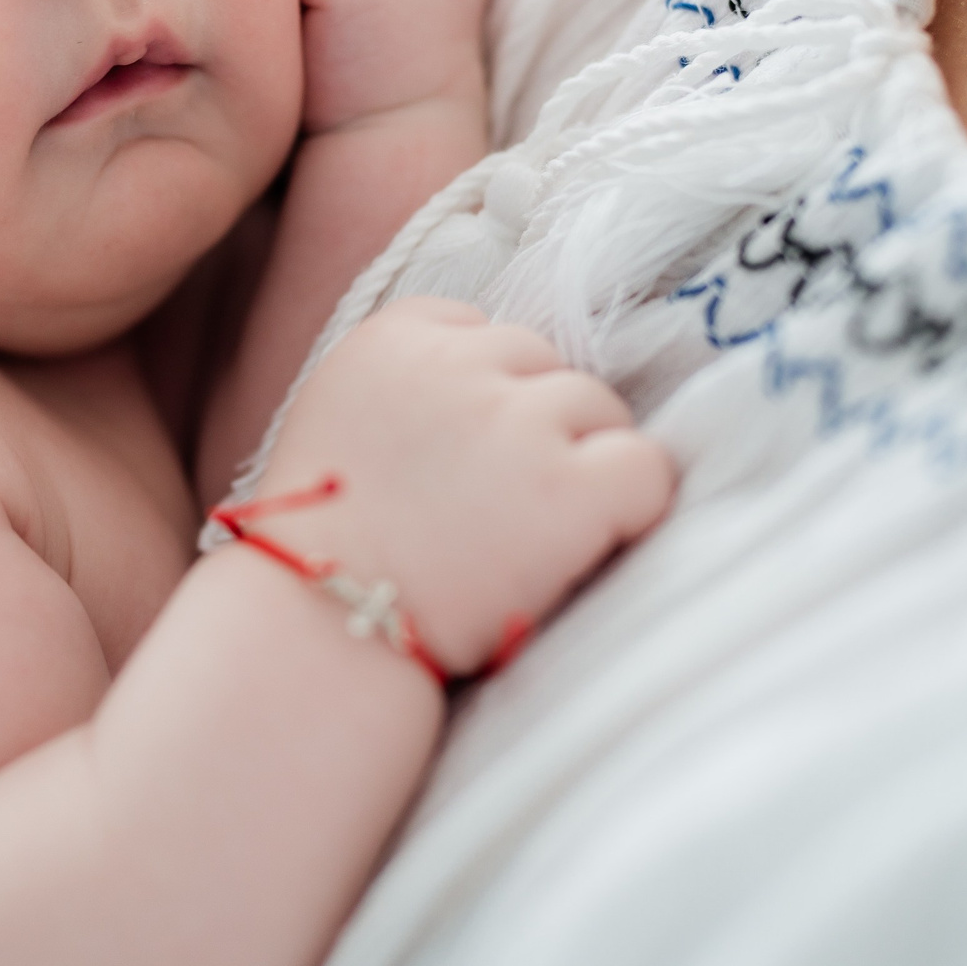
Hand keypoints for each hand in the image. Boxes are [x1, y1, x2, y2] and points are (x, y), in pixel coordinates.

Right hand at [252, 298, 676, 672]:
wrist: (321, 637)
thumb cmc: (328, 548)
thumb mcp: (340, 418)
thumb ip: (413, 383)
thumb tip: (506, 383)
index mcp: (389, 339)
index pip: (482, 328)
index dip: (485, 395)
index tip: (461, 458)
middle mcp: (454, 365)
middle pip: (544, 363)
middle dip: (535, 426)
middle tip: (496, 505)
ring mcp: (514, 423)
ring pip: (599, 407)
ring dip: (580, 464)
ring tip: (528, 534)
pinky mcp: (568, 488)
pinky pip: (646, 467)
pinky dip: (634, 507)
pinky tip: (586, 547)